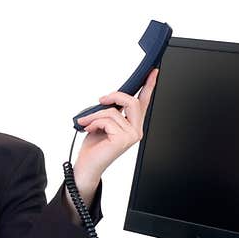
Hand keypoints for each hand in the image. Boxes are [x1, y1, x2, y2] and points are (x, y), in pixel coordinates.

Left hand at [71, 68, 158, 198]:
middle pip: (132, 102)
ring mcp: (131, 136)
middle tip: (100, 100)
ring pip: (113, 111)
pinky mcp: (123, 140)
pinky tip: (88, 129)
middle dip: (114, 96)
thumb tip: (109, 98)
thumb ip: (110, 111)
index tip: (153, 71)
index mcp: (132, 124)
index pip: (143, 102)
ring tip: (86, 122)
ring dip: (95, 115)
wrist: (86, 166)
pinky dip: (93, 122)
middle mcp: (135, 130)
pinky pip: (107, 120)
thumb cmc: (93, 147)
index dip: (149, 86)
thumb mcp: (102, 123)